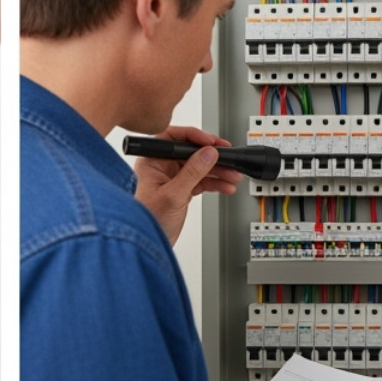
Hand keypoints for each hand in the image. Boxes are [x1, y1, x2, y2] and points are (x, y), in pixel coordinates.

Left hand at [132, 126, 243, 245]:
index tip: (212, 142)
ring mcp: (172, 178)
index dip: (195, 137)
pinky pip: (201, 181)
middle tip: (229, 159)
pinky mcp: (181, 190)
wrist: (149, 243)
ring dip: (218, 171)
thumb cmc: (148, 219)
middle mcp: (162, 166)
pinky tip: (226, 186)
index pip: (174, 138)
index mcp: (152, 161)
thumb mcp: (173, 194)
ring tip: (233, 175)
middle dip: (213, 157)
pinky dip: (215, 183)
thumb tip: (208, 153)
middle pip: (191, 152)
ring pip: (200, 167)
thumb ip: (192, 172)